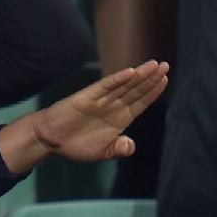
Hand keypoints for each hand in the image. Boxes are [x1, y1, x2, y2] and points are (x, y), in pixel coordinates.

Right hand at [0, 60, 168, 173]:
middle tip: (165, 65)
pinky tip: (130, 73)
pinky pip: (105, 87)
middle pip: (136, 90)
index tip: (165, 80)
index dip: (153, 91)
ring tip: (154, 65)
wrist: (51, 140)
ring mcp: (101, 100)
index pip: (141, 101)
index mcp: (120, 118)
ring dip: (139, 75)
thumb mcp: (102, 152)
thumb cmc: (76, 144)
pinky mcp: (87, 97)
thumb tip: (130, 146)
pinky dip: (117, 80)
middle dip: (151, 78)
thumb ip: (118, 149)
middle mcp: (113, 106)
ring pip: (124, 85)